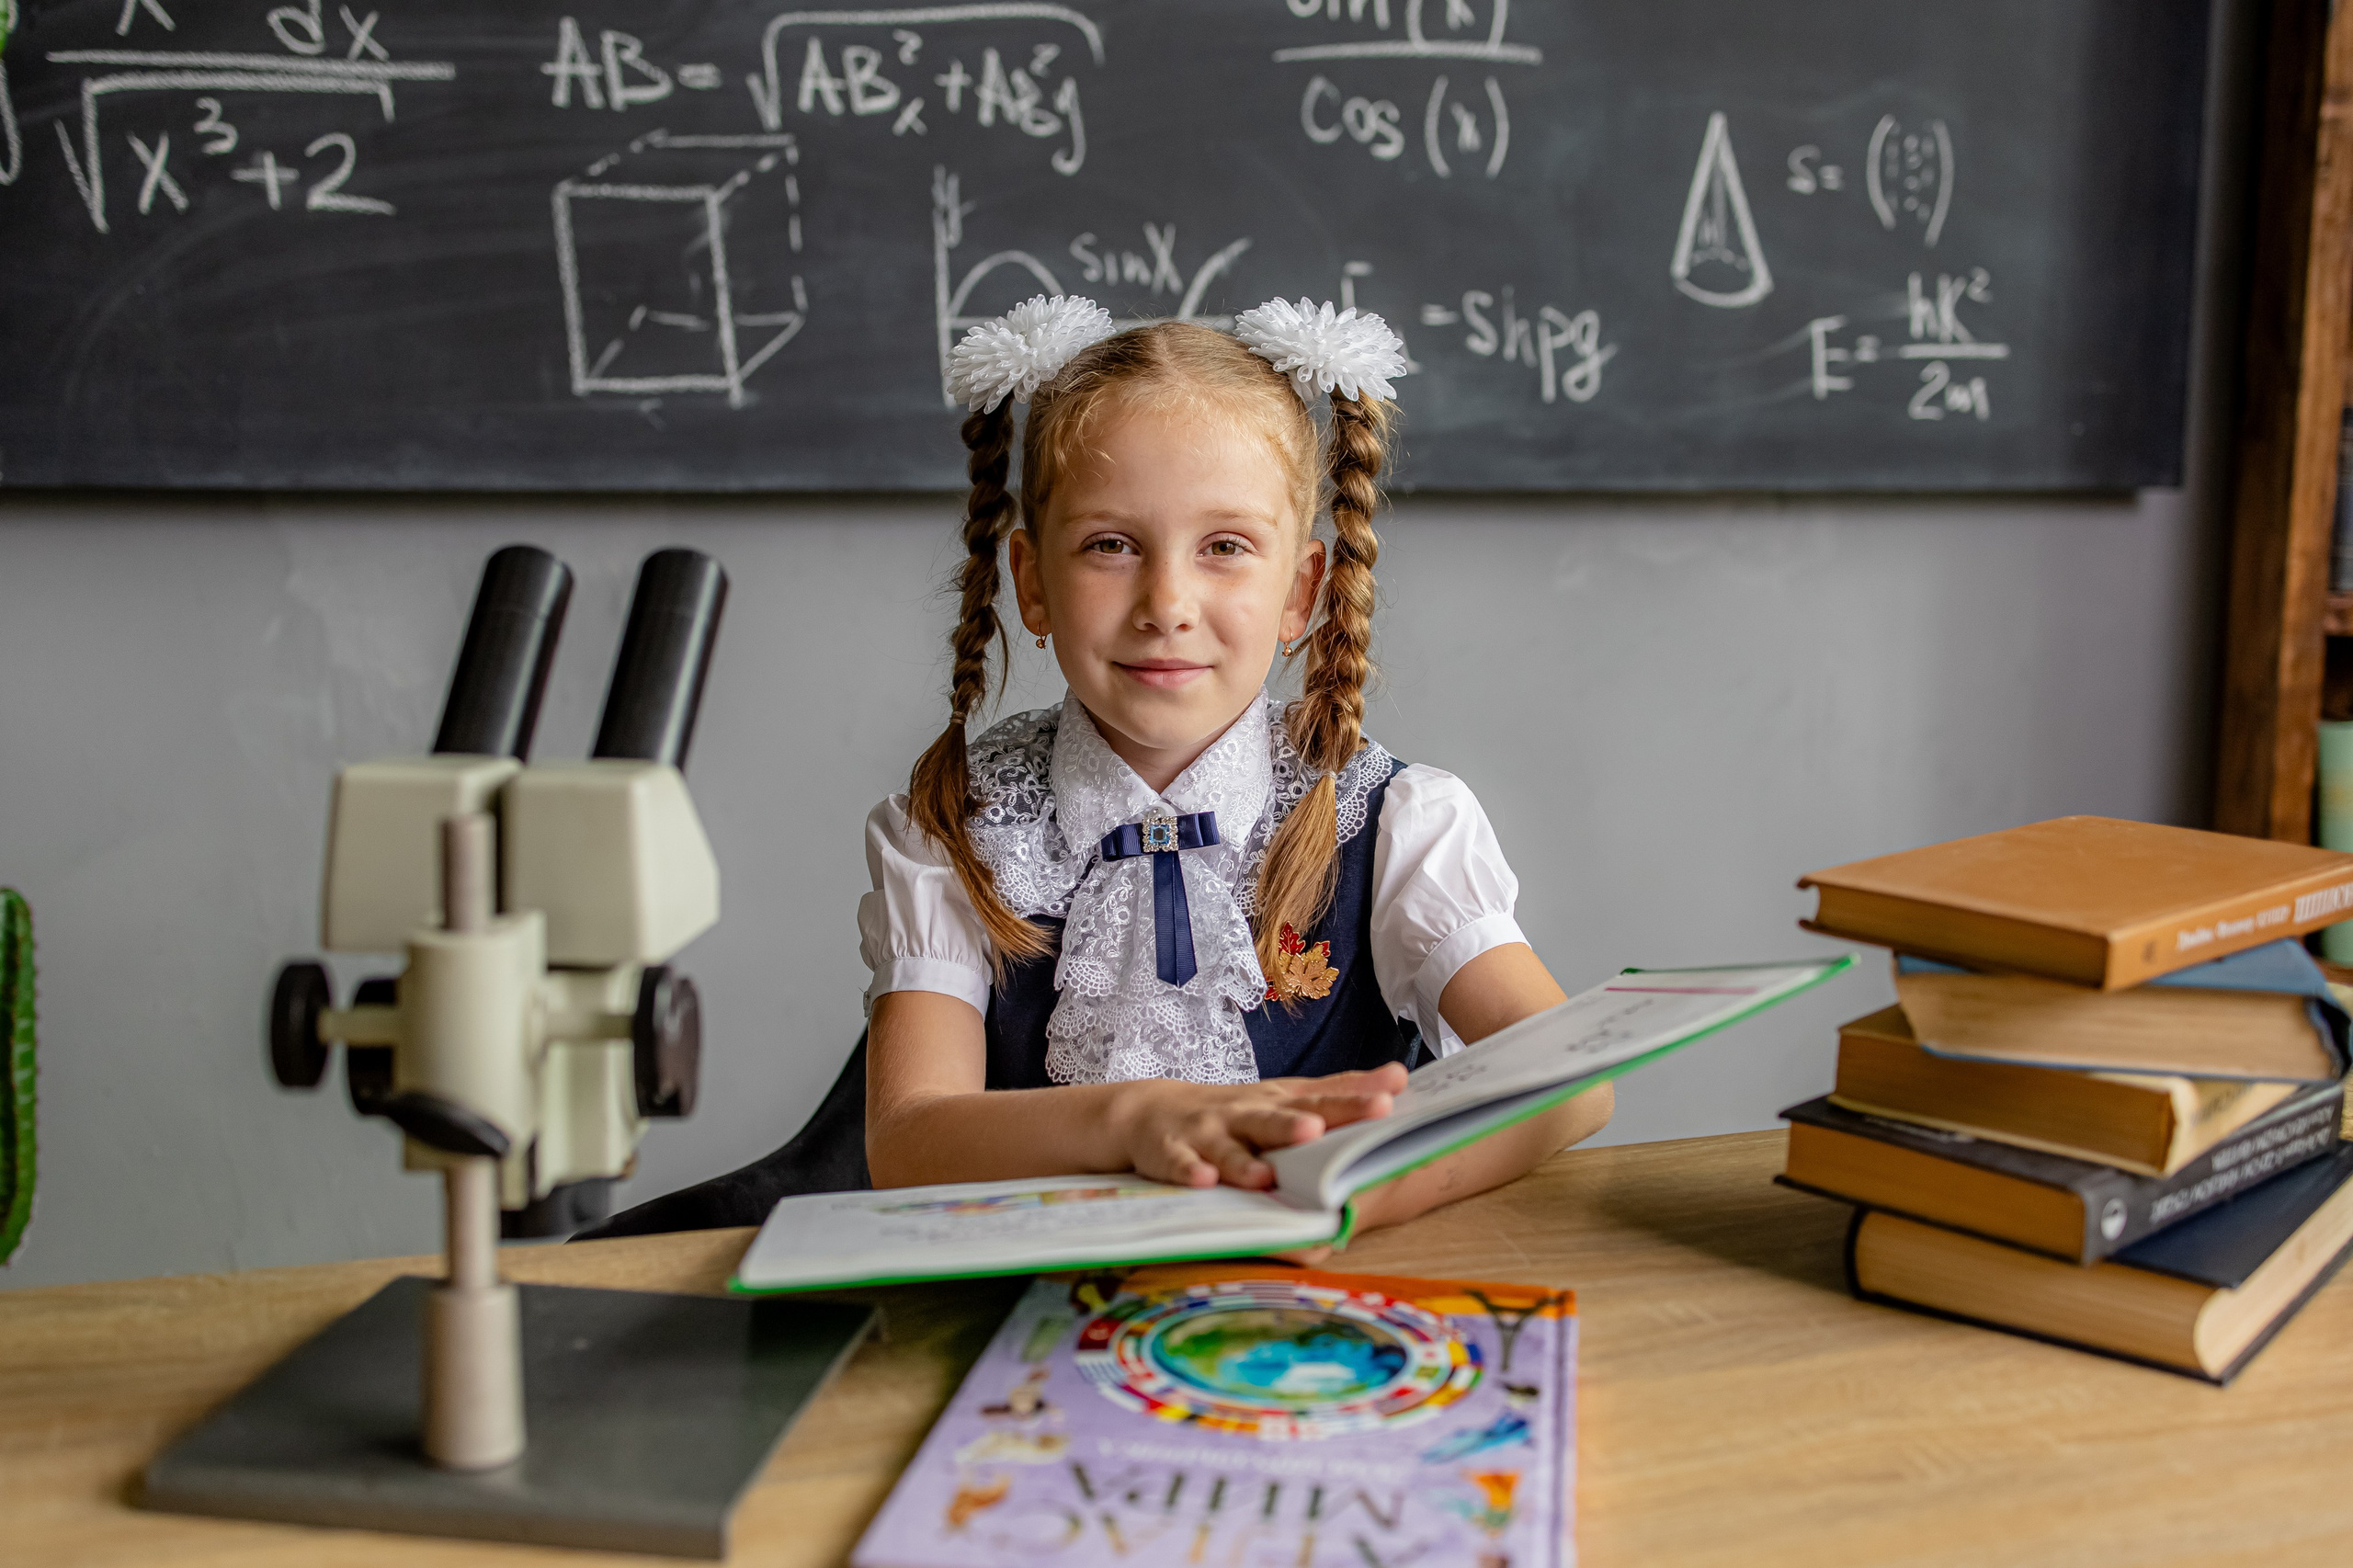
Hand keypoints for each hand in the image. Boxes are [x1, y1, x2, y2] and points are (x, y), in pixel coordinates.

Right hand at [1111, 1063, 1406, 1190]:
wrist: (1151, 1110)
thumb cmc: (1234, 1110)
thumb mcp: (1285, 1096)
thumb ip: (1339, 1090)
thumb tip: (1398, 1077)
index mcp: (1276, 1102)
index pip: (1319, 1100)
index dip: (1351, 1101)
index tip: (1388, 1098)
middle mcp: (1244, 1113)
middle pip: (1273, 1120)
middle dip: (1295, 1126)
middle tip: (1319, 1130)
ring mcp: (1206, 1133)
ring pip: (1228, 1148)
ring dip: (1244, 1161)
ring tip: (1264, 1176)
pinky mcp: (1171, 1152)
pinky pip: (1180, 1165)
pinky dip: (1189, 1172)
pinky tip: (1202, 1181)